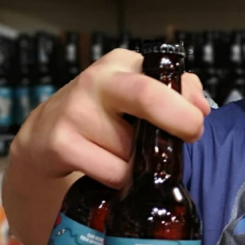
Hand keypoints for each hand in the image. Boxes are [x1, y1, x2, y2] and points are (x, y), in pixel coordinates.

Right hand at [10, 49, 209, 188]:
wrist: (44, 135)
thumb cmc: (102, 114)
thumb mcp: (136, 93)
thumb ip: (175, 92)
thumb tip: (201, 106)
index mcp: (120, 64)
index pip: (165, 76)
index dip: (188, 104)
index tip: (197, 122)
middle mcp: (96, 81)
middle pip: (149, 97)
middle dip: (179, 121)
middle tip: (190, 138)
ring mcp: (75, 112)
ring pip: (134, 150)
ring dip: (143, 163)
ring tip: (127, 156)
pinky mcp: (61, 144)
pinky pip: (114, 172)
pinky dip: (122, 179)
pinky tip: (110, 169)